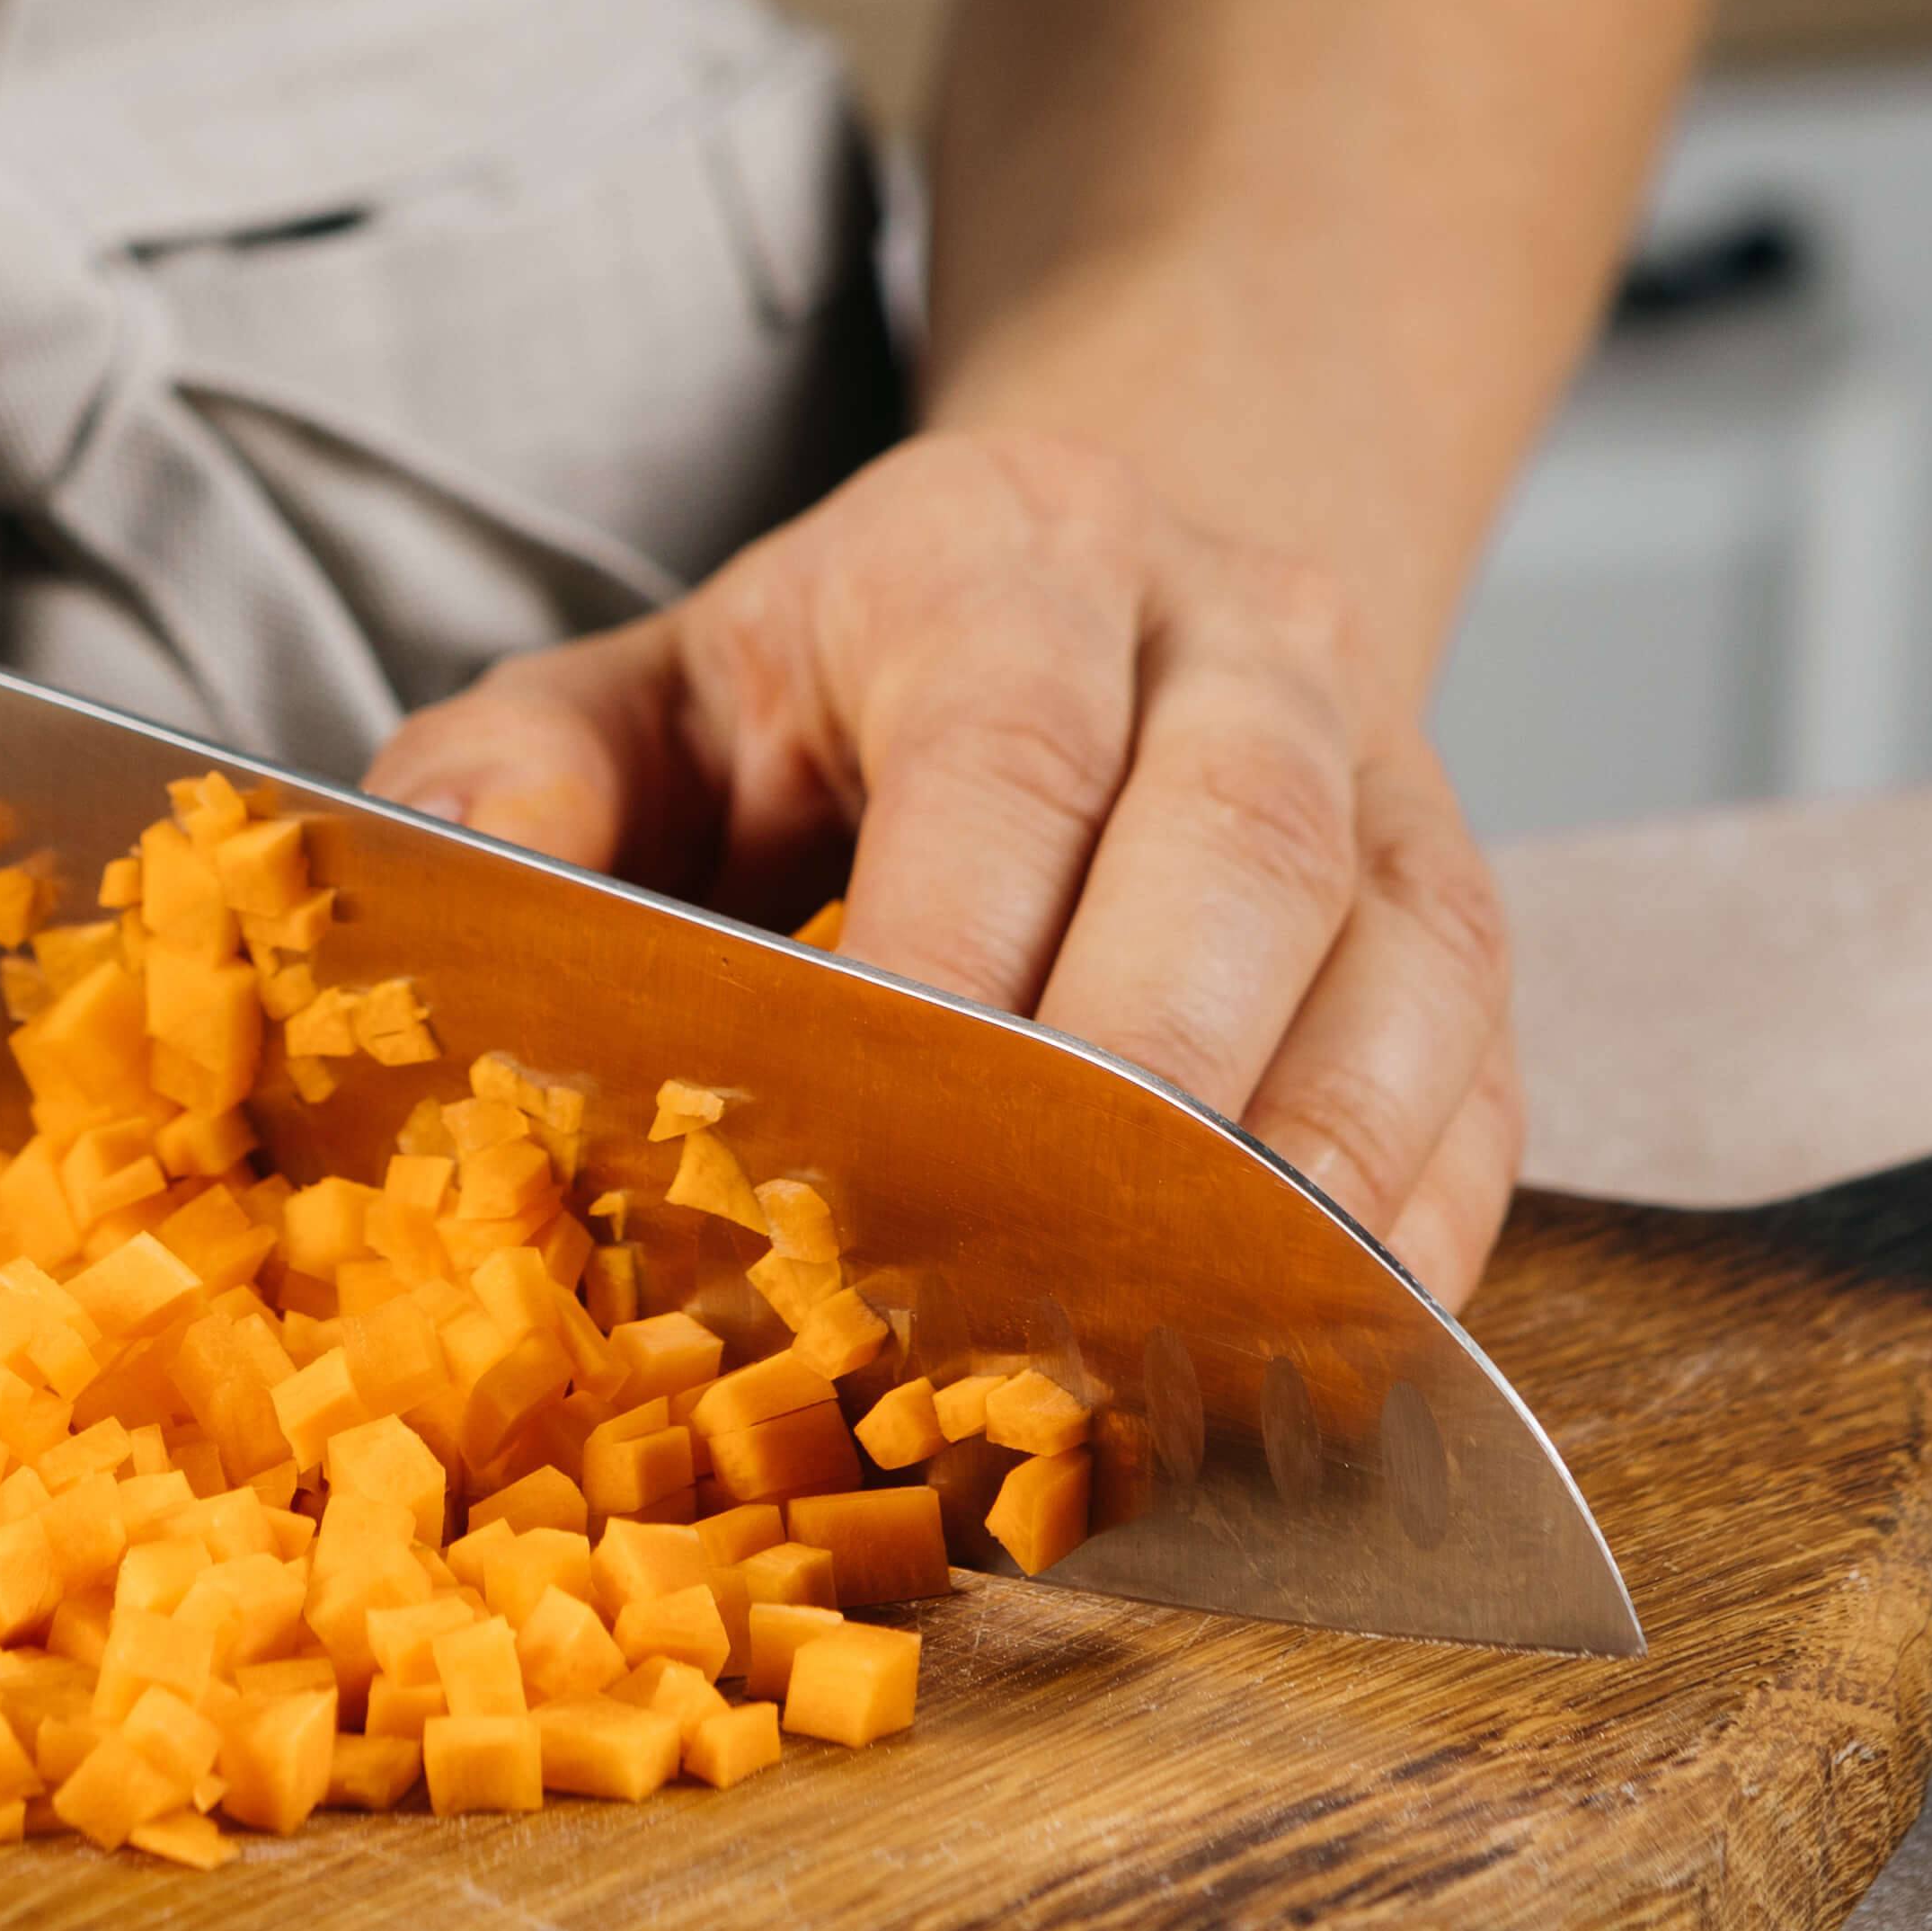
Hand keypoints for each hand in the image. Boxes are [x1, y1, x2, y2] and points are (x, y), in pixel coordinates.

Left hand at [359, 432, 1521, 1301]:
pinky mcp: (1459, 935)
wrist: (1094, 600)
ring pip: (1398, 984)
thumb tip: (454, 884)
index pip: (1005, 755)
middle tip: (1016, 1298)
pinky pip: (1477, 1101)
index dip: (952, 959)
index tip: (857, 1156)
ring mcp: (1388, 783)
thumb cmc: (825, 711)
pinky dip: (1397, 1250)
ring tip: (1158, 1368)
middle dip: (1132, 1101)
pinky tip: (1282, 1373)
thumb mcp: (638, 701)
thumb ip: (511, 784)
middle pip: (1240, 857)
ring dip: (1286, 1200)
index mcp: (1009, 557)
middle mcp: (1237, 642)